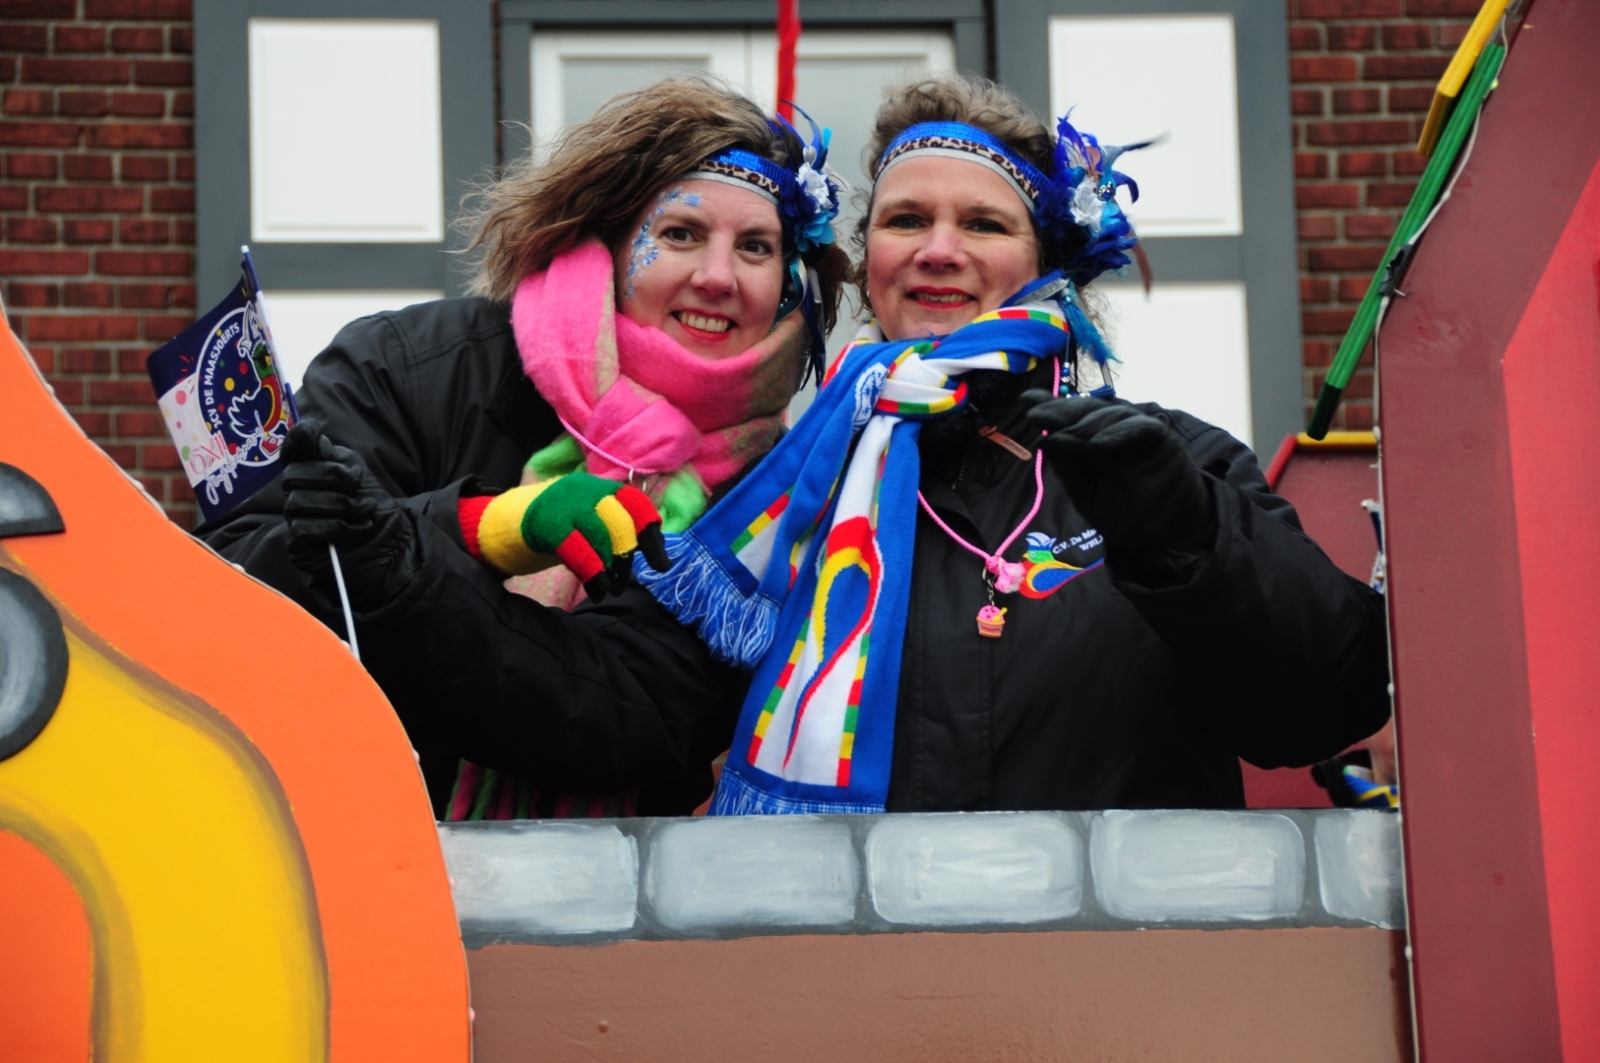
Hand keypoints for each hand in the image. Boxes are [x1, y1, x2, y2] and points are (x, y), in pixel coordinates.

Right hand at [280, 418, 417, 610]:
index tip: (312, 434)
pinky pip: (302, 528)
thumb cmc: (376, 511)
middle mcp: (299, 494)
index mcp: (312, 473)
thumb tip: (307, 431)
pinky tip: (358, 528)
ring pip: (297, 502)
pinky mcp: (298, 546)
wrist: (394, 548)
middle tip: (357, 486)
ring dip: (340, 505)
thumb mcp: (359, 474)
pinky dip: (335, 526)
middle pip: (293, 475)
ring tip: (365, 511)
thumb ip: (333, 455)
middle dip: (330, 477)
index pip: (291, 451)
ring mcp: (296, 520)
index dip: (296, 440)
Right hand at [491, 473, 669, 602]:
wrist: (501, 524)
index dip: (651, 534)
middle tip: (622, 582)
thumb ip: (617, 530)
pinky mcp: (548, 525)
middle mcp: (586, 491)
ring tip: (609, 588)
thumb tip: (654, 554)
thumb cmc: (554, 527)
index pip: (636, 504)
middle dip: (627, 558)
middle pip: (622, 523)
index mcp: (600, 488)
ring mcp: (566, 505)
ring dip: (611, 569)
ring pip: (603, 537)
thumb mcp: (588, 521)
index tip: (661, 564)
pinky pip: (580, 551)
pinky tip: (597, 590)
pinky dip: (593, 574)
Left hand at [1022, 394, 1215, 578]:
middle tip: (1037, 416)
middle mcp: (1120, 432)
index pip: (1075, 416)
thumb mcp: (1087, 495)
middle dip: (1062, 411)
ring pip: (1113, 413)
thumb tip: (1045, 439)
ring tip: (1062, 436)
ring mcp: (1143, 434)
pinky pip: (1142, 427)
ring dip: (1085, 424)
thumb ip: (1069, 468)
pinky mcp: (1165, 441)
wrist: (1167, 540)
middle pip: (1091, 409)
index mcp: (1100, 441)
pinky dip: (1117, 434)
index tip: (1026, 402)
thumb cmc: (1127, 516)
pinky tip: (1094, 445)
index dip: (1052, 407)